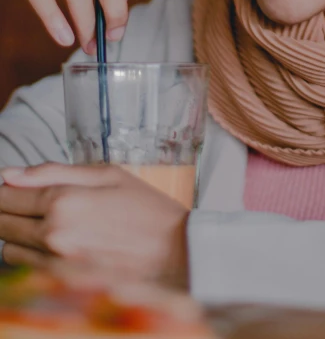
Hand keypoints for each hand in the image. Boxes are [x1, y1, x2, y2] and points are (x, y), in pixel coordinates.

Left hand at [0, 164, 188, 287]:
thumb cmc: (145, 209)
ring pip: (9, 248)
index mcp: (63, 201)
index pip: (8, 195)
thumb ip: (53, 171)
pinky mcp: (61, 285)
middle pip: (3, 221)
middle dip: (9, 209)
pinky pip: (26, 268)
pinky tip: (55, 244)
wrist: (175, 253)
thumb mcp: (106, 174)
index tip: (13, 187)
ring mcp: (54, 264)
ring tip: (45, 224)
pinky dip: (30, 255)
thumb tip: (9, 174)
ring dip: (18, 234)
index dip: (6, 189)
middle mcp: (53, 234)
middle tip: (29, 203)